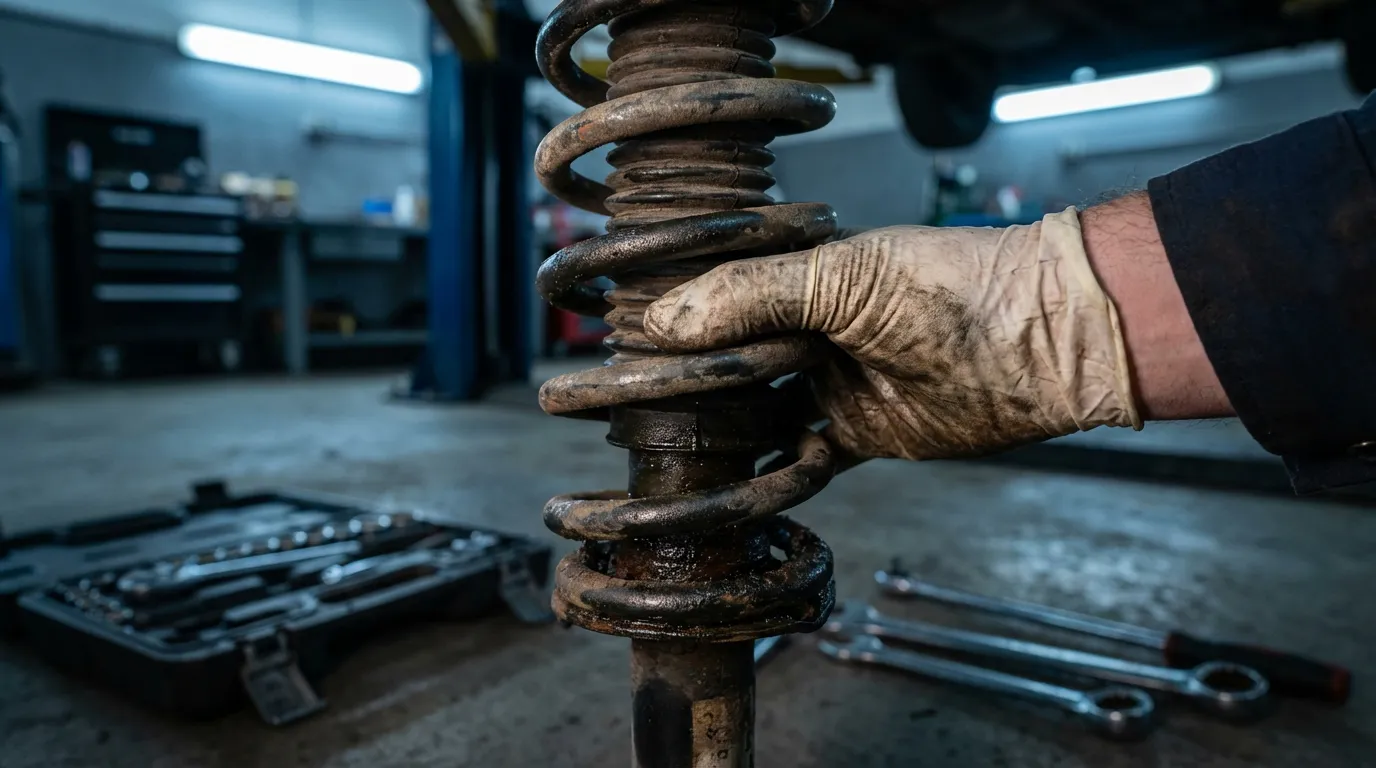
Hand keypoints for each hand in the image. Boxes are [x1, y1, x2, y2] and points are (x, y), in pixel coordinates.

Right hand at [643, 207, 1144, 461]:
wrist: (1040, 341)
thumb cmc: (951, 286)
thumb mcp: (841, 276)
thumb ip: (750, 295)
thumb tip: (664, 321)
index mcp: (801, 274)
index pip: (714, 295)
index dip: (672, 319)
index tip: (623, 345)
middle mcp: (810, 328)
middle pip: (729, 359)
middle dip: (691, 383)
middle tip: (638, 407)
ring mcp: (833, 382)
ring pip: (758, 413)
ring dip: (725, 432)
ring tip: (675, 448)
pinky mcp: (860, 434)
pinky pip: (802, 459)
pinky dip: (774, 473)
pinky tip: (741, 480)